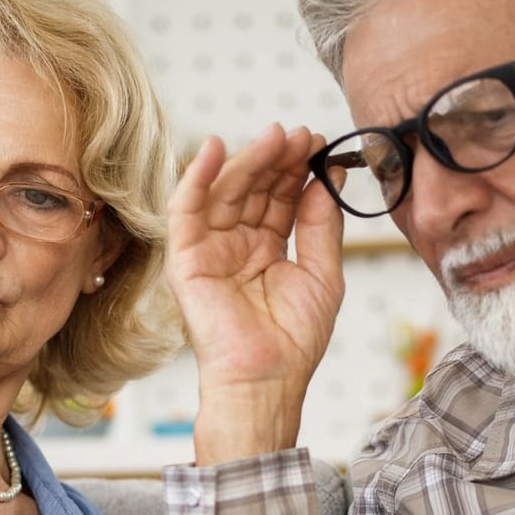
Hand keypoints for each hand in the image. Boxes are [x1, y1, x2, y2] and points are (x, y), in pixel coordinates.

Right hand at [167, 124, 345, 463]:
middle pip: (254, 189)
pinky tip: (215, 149)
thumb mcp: (322, 273)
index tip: (316, 142)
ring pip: (225, 192)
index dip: (296, 168)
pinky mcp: (185, 260)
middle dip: (275, 159)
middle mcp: (236, 246)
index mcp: (267, 250)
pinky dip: (196, 177)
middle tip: (297, 135)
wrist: (266, 380)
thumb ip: (322, 224)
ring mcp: (210, 251)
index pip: (280, 198)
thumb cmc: (293, 341)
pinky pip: (185, 210)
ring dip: (247, 161)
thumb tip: (328, 177)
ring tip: (273, 137)